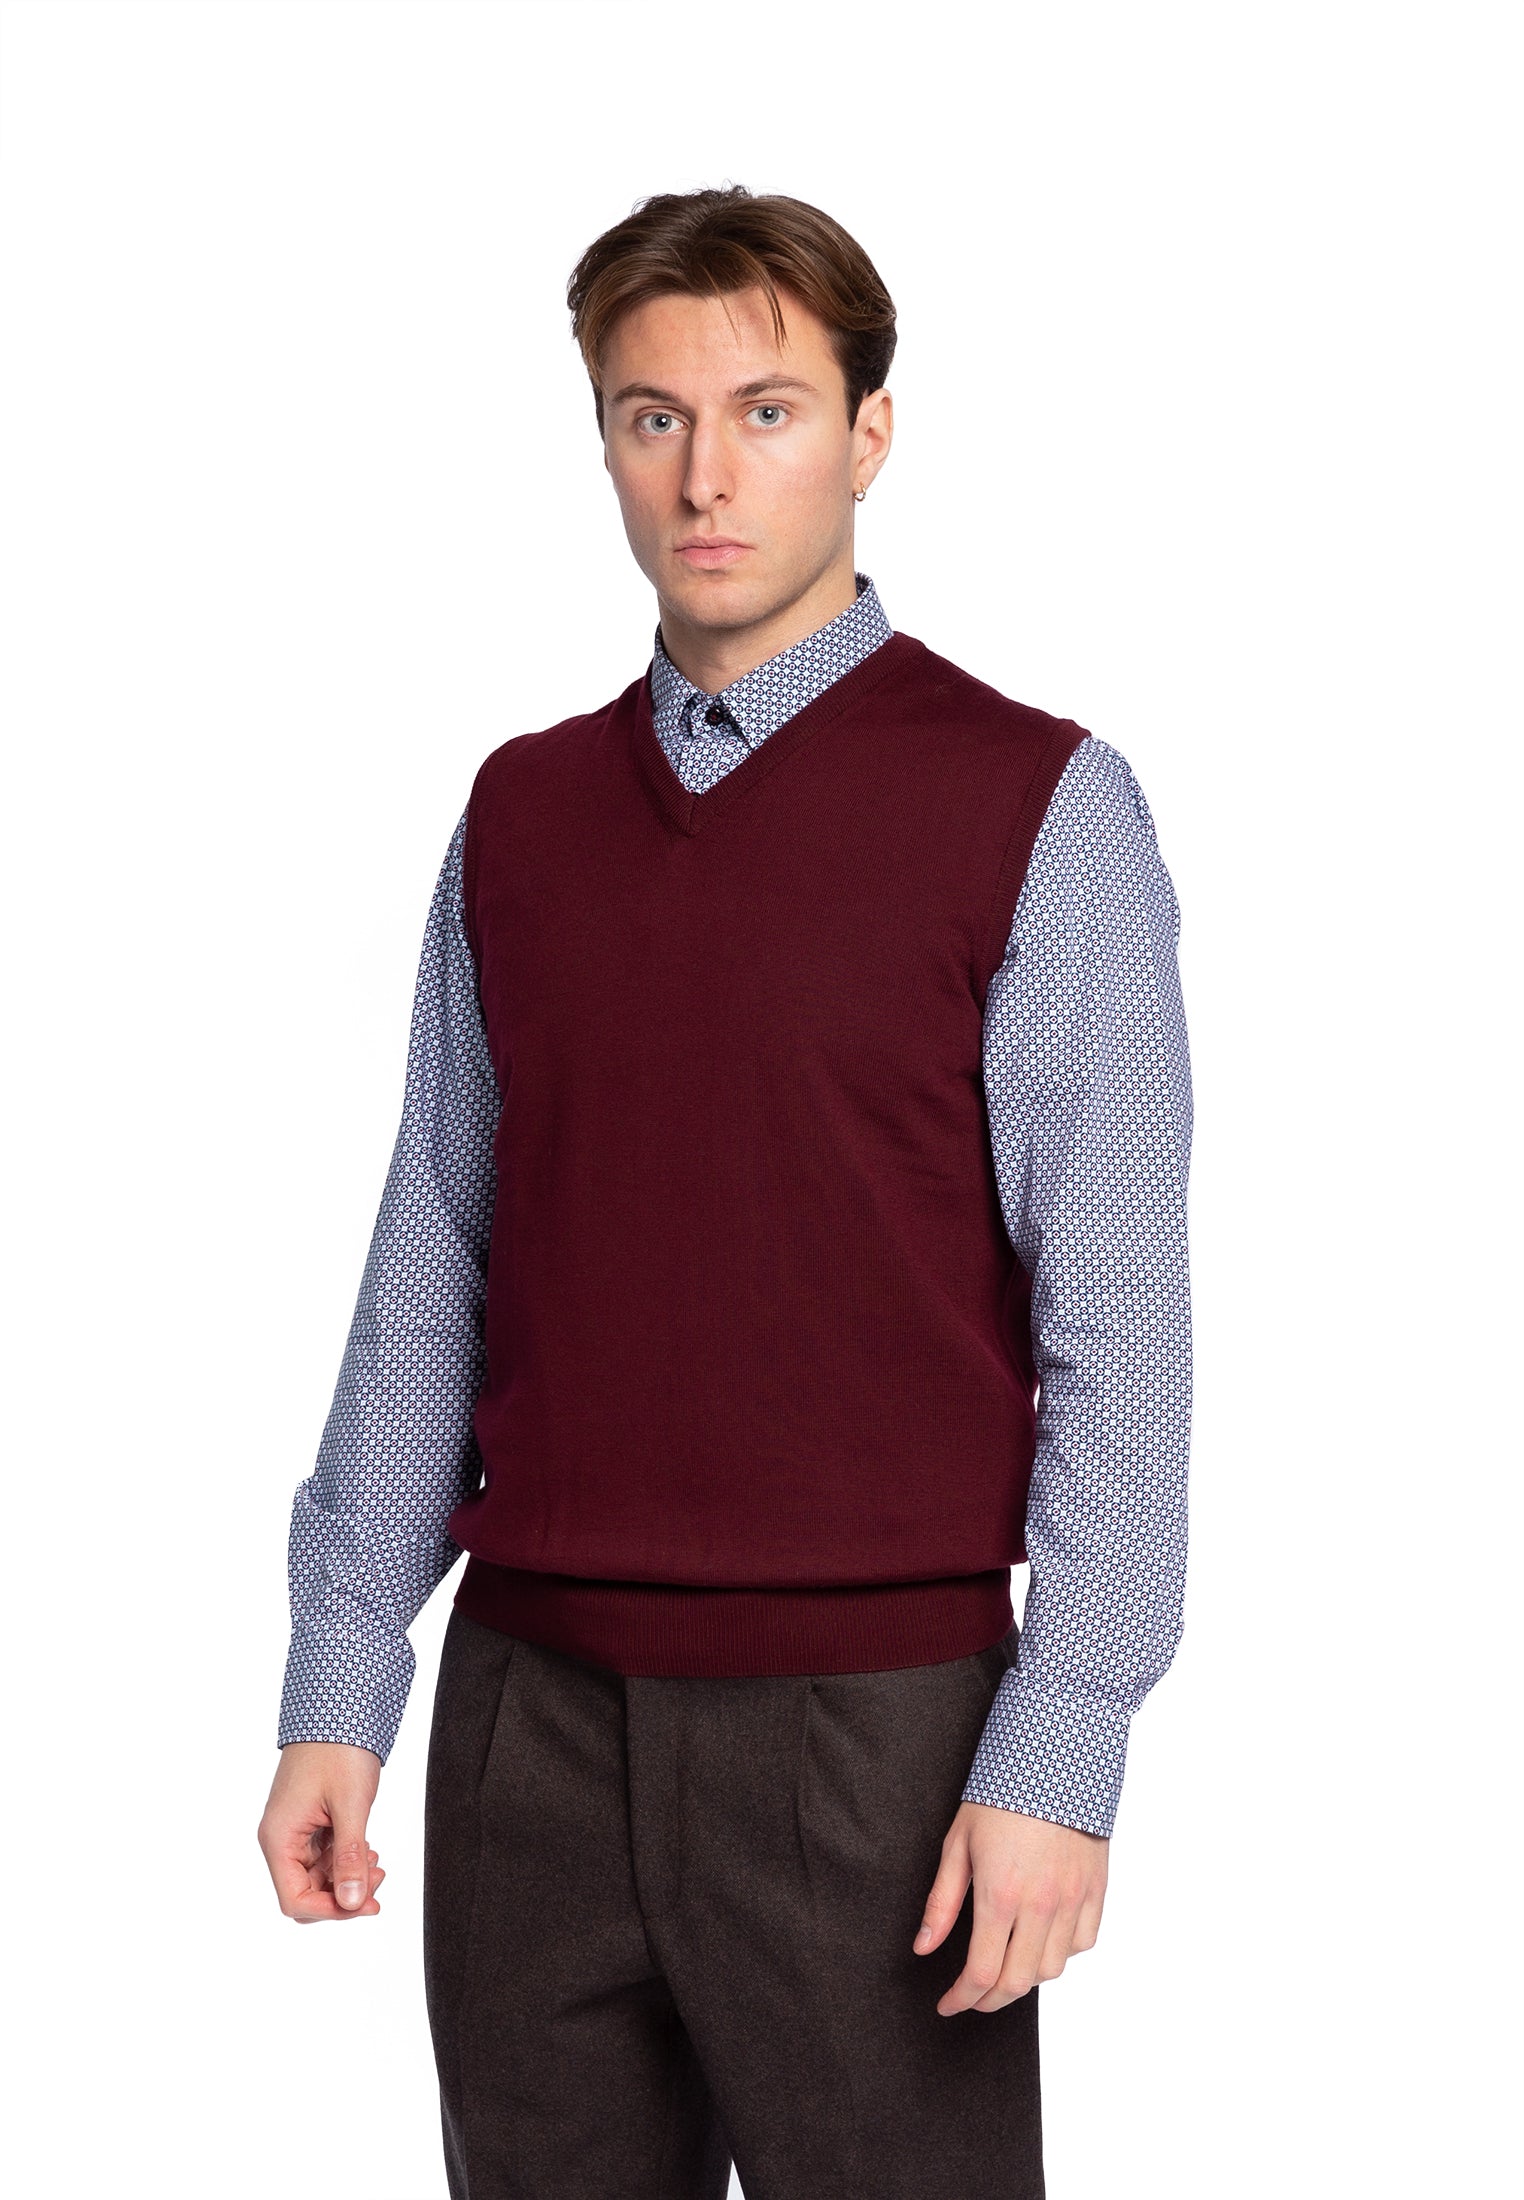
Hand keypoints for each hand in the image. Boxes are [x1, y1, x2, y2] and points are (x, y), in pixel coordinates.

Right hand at [258, 1741, 385, 1923]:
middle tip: (378, 1880)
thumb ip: (350, 1857)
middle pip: (305, 1892)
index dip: (330, 1911)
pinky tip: (368, 1850)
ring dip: (347, 1877)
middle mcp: (281, 1838)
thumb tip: (353, 1904)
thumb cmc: (339, 1750)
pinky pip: (323, 1857)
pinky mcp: (310, 1822)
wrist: (340, 1709)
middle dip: (342, 1895)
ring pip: (317, 1877)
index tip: (366, 1906)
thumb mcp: (351, 1806)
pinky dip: (346, 1860)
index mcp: (279, 1838)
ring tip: (377, 1862)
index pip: (294, 1900)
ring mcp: (295, 1831)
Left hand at [913, 1799, 1107, 2012]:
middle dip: (990, 2000)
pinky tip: (1041, 1941)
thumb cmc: (999, 1796)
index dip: (962, 1998)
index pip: (982, 1972)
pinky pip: (1082, 1943)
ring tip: (1004, 1967)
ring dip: (1025, 1979)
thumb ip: (942, 1903)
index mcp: (1001, 1894)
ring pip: (1052, 1969)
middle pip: (1018, 1982)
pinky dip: (1061, 1953)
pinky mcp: (1096, 1890)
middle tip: (972, 1996)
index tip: (948, 2004)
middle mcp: (1041, 1905)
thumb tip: (923, 1948)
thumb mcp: (958, 1844)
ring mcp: (1073, 1899)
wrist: (1053, 1757)